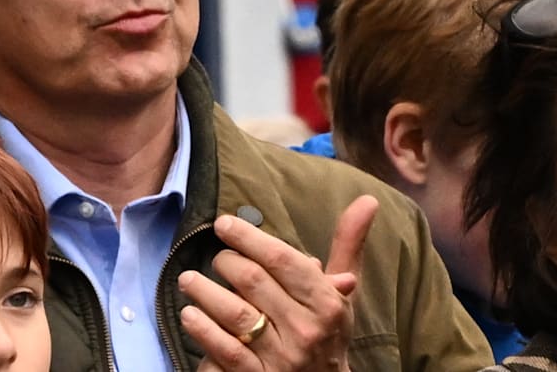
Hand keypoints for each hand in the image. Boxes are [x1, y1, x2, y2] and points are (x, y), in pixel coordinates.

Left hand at [180, 195, 379, 370]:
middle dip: (226, 262)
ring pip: (235, 314)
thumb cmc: (326, 334)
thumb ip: (347, 247)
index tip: (223, 224)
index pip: (283, 260)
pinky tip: (191, 314)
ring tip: (189, 280)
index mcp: (327, 304)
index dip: (249, 237)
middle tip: (216, 257)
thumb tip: (367, 200)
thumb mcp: (340, 297)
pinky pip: (225, 350)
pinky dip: (204, 330)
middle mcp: (306, 330)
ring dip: (205, 292)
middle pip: (254, 281)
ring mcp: (281, 358)